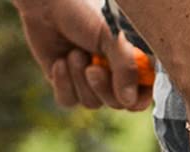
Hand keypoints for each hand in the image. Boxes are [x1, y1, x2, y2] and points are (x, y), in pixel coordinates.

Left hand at [13, 0, 150, 110]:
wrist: (47, 2)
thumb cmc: (84, 12)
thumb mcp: (112, 37)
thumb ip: (125, 68)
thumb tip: (128, 101)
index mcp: (129, 61)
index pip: (143, 94)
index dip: (137, 100)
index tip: (127, 94)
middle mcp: (112, 73)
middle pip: (117, 104)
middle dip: (102, 88)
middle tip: (92, 69)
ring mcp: (88, 80)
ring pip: (91, 103)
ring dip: (80, 80)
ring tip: (73, 54)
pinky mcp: (66, 83)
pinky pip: (69, 101)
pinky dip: (63, 84)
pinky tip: (59, 62)